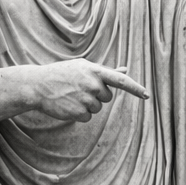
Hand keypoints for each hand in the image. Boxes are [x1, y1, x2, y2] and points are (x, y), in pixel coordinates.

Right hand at [16, 59, 148, 122]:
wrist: (38, 85)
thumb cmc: (63, 74)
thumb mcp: (83, 67)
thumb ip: (105, 71)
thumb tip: (125, 70)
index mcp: (95, 71)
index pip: (121, 80)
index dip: (135, 88)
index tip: (147, 95)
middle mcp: (93, 84)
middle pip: (107, 97)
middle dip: (97, 95)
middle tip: (79, 88)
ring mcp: (86, 99)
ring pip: (97, 108)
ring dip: (87, 105)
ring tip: (71, 95)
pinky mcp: (79, 112)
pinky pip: (88, 117)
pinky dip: (80, 113)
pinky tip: (68, 105)